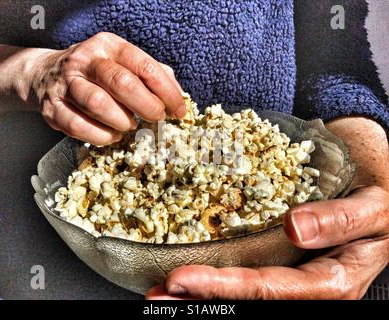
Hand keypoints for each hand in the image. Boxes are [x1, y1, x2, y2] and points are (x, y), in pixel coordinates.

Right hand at [31, 32, 184, 144]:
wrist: (46, 75)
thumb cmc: (97, 74)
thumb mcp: (124, 64)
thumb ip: (153, 76)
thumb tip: (178, 97)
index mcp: (109, 46)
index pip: (145, 66)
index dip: (167, 92)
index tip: (178, 110)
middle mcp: (86, 60)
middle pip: (122, 83)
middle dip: (147, 106)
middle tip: (155, 118)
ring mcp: (66, 83)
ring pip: (98, 104)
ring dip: (122, 121)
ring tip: (129, 125)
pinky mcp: (52, 107)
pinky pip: (79, 126)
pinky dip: (102, 136)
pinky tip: (111, 134)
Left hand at [146, 186, 388, 299]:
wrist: (375, 181)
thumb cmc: (379, 197)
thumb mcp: (374, 207)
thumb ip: (341, 220)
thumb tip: (296, 227)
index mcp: (332, 282)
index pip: (273, 291)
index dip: (228, 289)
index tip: (183, 280)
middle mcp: (306, 285)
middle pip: (252, 299)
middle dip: (203, 299)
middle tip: (158, 296)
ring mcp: (291, 271)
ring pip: (245, 289)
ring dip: (202, 291)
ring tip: (161, 289)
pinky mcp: (279, 252)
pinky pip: (246, 265)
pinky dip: (216, 269)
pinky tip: (188, 264)